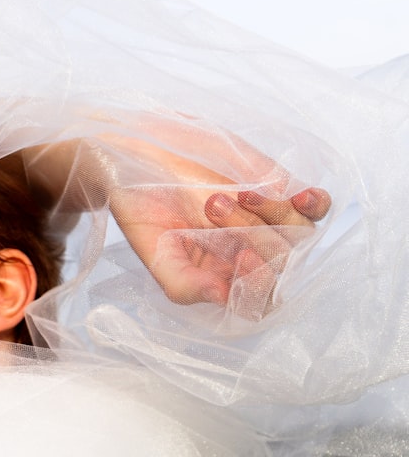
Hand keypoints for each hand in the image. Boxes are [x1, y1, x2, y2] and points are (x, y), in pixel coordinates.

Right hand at [99, 124, 330, 317]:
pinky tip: (301, 196)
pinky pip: (316, 208)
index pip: (259, 300)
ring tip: (233, 193)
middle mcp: (247, 254)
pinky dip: (316, 205)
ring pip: (301, 236)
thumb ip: (181, 281)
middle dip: (255, 235)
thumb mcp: (150, 248)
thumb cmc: (140, 204)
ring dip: (275, 214)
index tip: (241, 254)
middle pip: (283, 265)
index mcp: (218, 278)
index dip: (259, 283)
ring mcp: (267, 224)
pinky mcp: (279, 191)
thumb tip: (220, 297)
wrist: (139, 155)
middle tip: (213, 207)